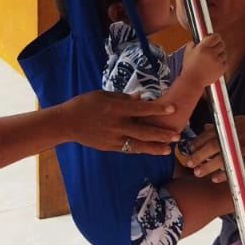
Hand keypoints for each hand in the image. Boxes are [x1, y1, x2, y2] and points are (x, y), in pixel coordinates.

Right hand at [60, 90, 182, 155]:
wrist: (67, 123)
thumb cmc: (85, 104)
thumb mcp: (103, 95)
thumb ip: (123, 98)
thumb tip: (141, 98)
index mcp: (116, 108)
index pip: (142, 109)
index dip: (158, 109)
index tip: (173, 109)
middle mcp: (117, 125)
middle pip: (144, 131)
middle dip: (162, 134)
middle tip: (177, 135)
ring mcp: (113, 138)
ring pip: (138, 145)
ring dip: (155, 147)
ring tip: (168, 149)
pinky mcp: (110, 147)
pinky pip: (129, 149)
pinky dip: (141, 149)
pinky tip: (151, 150)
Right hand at [184, 32, 226, 86]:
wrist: (193, 81)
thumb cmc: (189, 68)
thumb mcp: (187, 53)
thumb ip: (191, 44)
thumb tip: (195, 41)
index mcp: (203, 48)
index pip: (216, 37)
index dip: (215, 37)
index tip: (214, 38)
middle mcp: (212, 53)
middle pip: (221, 44)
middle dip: (218, 44)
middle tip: (214, 47)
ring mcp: (218, 61)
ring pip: (224, 53)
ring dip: (220, 53)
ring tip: (214, 56)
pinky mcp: (222, 69)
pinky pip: (226, 61)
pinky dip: (222, 61)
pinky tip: (216, 63)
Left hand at [188, 116, 244, 181]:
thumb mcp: (242, 121)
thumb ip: (223, 125)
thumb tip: (206, 127)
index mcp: (232, 125)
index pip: (209, 133)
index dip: (197, 142)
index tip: (190, 149)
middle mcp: (235, 135)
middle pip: (211, 146)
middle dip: (198, 155)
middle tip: (189, 163)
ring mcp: (242, 147)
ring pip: (220, 158)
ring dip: (207, 167)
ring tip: (198, 173)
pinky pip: (233, 168)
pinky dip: (223, 174)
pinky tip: (216, 179)